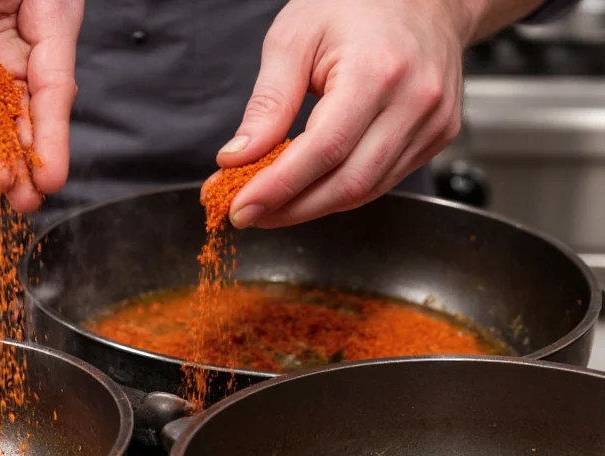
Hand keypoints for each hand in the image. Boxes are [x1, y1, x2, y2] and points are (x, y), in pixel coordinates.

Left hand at [218, 0, 482, 228]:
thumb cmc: (355, 5)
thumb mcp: (293, 39)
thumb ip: (267, 103)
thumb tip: (238, 158)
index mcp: (377, 71)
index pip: (323, 150)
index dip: (278, 188)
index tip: (241, 208)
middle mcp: (415, 102)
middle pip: (347, 183)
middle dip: (291, 209)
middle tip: (250, 214)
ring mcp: (433, 122)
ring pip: (366, 190)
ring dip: (313, 207)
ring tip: (272, 204)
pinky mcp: (438, 136)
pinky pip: (384, 181)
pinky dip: (341, 192)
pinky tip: (311, 188)